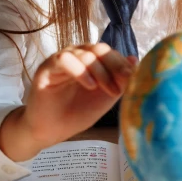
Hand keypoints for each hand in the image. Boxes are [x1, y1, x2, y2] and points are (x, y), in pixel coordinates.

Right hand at [0, 43, 136, 160]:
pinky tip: (90, 85)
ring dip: (100, 71)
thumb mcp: (104, 97)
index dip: (122, 64)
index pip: (109, 52)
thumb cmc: (77, 113)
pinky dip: (80, 70)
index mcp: (90, 60)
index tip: (133, 78)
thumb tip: (134, 60)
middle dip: (115, 65)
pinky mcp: (47, 68)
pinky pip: (64, 59)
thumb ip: (119, 81)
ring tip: (107, 90)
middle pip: (99, 48)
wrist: (49, 131)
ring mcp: (61, 59)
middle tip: (124, 81)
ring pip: (85, 52)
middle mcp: (76, 55)